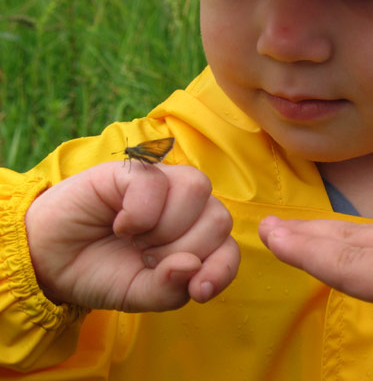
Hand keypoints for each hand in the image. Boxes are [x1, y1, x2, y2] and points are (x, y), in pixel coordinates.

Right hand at [25, 162, 239, 311]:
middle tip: (146, 257)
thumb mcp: (139, 295)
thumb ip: (170, 288)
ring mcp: (164, 182)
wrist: (50, 260)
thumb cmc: (103, 272)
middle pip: (219, 219)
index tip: (197, 291)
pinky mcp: (136, 169)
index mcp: (196, 235)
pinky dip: (139, 214)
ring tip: (137, 239)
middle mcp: (188, 205)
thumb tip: (191, 266)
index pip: (230, 248)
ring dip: (165, 228)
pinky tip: (121, 223)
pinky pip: (157, 184)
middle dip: (182, 250)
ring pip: (197, 191)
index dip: (221, 270)